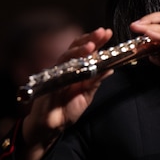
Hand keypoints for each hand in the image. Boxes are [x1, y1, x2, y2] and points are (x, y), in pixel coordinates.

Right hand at [19, 27, 112, 159]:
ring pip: (66, 57)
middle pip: (76, 48)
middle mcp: (64, 68)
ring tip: (92, 45)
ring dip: (79, 50)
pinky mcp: (48, 83)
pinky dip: (68, 68)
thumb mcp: (86, 96)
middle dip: (90, 39)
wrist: (49, 127)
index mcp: (74, 69)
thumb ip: (95, 82)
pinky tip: (77, 64)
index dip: (96, 41)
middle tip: (102, 32)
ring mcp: (55, 74)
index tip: (107, 33)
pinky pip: (59, 73)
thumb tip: (111, 68)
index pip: (85, 50)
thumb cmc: (66, 111)